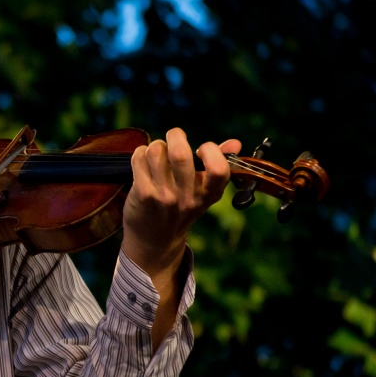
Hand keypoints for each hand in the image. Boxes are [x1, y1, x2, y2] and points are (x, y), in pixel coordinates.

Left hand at [121, 127, 239, 278]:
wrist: (155, 240)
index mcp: (209, 194)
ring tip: (155, 153)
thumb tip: (236, 142)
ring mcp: (165, 197)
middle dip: (176, 136)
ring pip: (156, 152)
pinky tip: (142, 161)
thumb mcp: (204, 192)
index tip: (201, 149)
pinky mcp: (144, 194)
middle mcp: (188, 197)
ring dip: (155, 146)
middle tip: (174, 137)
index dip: (211, 150)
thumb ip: (218, 165)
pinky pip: (139, 159)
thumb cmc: (180, 209)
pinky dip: (139, 154)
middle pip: (180, 155)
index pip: (219, 169)